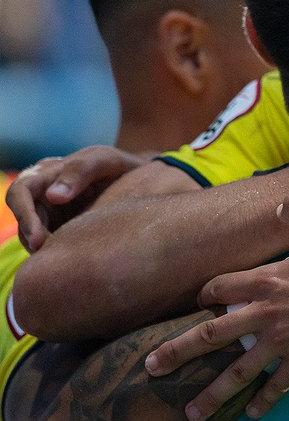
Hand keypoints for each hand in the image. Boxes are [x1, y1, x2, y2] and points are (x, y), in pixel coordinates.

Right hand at [6, 146, 146, 251]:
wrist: (138, 179)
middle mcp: (42, 195)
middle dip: (33, 239)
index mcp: (45, 174)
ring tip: (68, 260)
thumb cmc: (118, 165)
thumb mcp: (104, 160)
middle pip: (24, 220)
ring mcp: (50, 214)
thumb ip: (81, 170)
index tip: (38, 239)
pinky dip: (57, 253)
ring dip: (45, 249)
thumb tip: (53, 196)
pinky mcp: (61, 230)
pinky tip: (75, 260)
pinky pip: (51, 245)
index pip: (19, 193)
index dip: (24, 216)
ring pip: (34, 236)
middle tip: (50, 257)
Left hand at [145, 188, 288, 420]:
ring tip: (190, 412)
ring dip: (212, 393)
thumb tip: (281, 202)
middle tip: (152, 367)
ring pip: (237, 371)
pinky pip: (276, 385)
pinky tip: (251, 412)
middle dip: (178, 352)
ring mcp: (282, 342)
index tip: (199, 301)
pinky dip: (263, 400)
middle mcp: (267, 314)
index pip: (222, 288)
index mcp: (269, 281)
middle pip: (212, 335)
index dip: (207, 294)